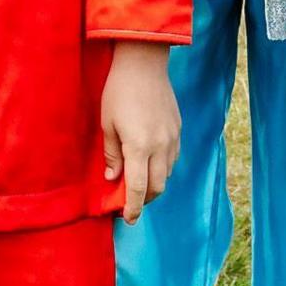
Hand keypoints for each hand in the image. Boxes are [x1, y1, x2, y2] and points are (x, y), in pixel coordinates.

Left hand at [98, 40, 179, 223]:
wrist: (144, 65)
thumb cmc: (118, 92)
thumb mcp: (107, 124)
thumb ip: (111, 154)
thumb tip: (112, 178)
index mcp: (140, 147)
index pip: (138, 188)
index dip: (133, 207)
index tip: (128, 220)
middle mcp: (161, 147)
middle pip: (157, 186)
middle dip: (144, 199)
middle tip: (129, 203)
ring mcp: (173, 139)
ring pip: (167, 174)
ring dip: (154, 184)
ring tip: (138, 184)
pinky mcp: (178, 130)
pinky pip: (173, 159)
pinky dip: (162, 168)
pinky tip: (150, 163)